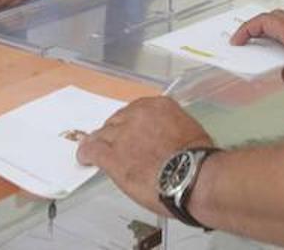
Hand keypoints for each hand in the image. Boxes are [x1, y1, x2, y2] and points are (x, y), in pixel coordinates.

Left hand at [77, 97, 213, 215]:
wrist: (193, 177)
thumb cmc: (198, 161)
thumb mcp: (188, 132)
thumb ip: (170, 130)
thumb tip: (166, 141)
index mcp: (159, 106)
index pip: (136, 111)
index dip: (130, 125)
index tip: (130, 134)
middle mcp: (137, 115)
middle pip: (117, 121)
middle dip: (116, 134)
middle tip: (117, 147)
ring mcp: (122, 134)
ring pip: (102, 135)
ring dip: (100, 143)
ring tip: (95, 151)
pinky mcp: (112, 156)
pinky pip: (92, 150)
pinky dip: (87, 154)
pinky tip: (85, 158)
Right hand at [231, 10, 283, 92]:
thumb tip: (280, 73)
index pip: (261, 22)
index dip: (245, 31)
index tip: (236, 42)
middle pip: (269, 19)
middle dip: (253, 28)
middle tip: (243, 41)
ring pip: (279, 26)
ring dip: (266, 34)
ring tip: (257, 49)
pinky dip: (278, 42)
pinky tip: (278, 57)